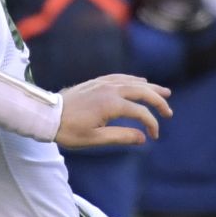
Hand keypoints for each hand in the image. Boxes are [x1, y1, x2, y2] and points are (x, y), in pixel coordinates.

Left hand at [55, 74, 171, 147]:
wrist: (46, 115)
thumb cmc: (68, 130)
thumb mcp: (95, 139)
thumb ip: (121, 137)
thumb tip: (143, 137)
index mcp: (111, 104)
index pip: (141, 112)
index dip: (152, 124)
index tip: (154, 136)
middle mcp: (109, 90)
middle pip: (142, 91)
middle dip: (158, 101)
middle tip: (169, 112)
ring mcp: (102, 84)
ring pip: (132, 82)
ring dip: (150, 87)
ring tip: (164, 92)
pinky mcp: (95, 82)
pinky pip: (119, 77)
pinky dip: (133, 80)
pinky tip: (140, 82)